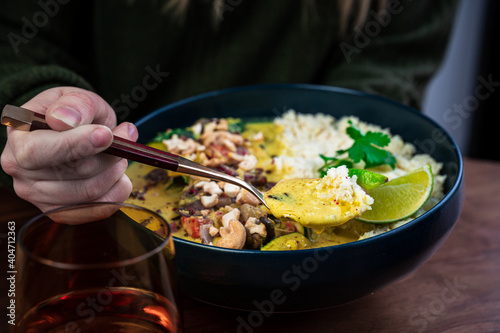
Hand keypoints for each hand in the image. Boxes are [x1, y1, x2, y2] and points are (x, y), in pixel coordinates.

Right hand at [1, 87, 137, 212]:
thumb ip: (75, 104)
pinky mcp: (61, 212)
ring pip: (90, 192)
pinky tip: (117, 172)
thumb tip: (64, 119)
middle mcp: (21, 173)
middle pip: (73, 173)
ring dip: (115, 170)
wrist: (73, 132)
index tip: (105, 134)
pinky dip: (118, 189)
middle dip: (108, 155)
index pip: (38, 152)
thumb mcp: (75, 96)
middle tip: (124, 135)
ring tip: (119, 152)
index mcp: (18, 140)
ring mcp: (39, 196)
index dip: (75, 144)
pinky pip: (99, 208)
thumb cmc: (72, 114)